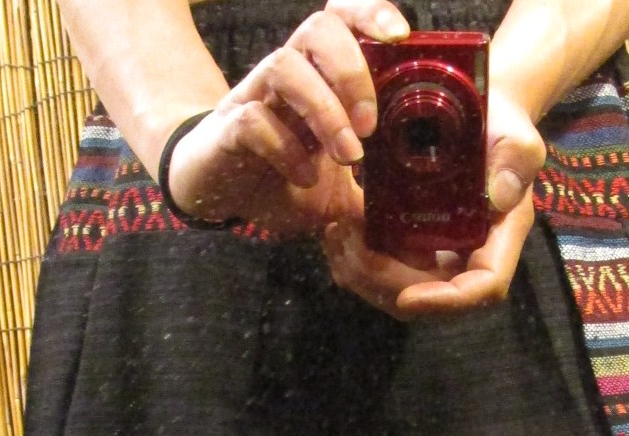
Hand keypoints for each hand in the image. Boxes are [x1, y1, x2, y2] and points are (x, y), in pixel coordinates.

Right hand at [164, 0, 407, 236]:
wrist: (218, 192)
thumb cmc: (279, 177)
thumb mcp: (338, 194)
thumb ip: (372, 198)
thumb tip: (410, 222)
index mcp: (317, 78)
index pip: (341, 20)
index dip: (369, 13)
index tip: (400, 36)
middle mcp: (287, 78)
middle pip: (317, 28)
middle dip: (351, 71)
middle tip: (370, 125)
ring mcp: (255, 99)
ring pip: (285, 66)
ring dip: (324, 110)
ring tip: (347, 156)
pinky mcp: (229, 131)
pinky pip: (254, 121)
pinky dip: (286, 149)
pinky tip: (304, 177)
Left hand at [320, 87, 545, 318]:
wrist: (477, 111)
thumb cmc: (501, 122)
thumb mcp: (515, 132)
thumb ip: (516, 158)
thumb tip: (501, 196)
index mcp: (497, 240)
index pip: (481, 288)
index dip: (445, 301)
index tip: (407, 298)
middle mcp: (468, 256)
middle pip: (428, 295)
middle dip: (384, 282)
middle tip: (347, 244)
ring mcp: (438, 253)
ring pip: (398, 288)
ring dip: (362, 272)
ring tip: (336, 232)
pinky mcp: (413, 242)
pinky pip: (383, 268)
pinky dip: (355, 258)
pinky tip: (336, 227)